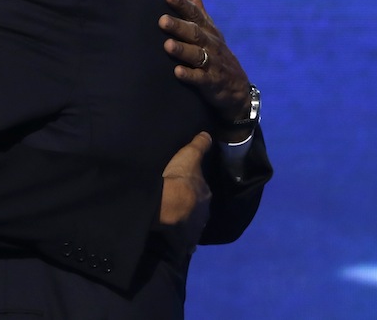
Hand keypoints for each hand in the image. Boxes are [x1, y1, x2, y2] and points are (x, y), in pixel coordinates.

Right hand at [158, 132, 211, 246]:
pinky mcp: (184, 242)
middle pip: (198, 208)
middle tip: (179, 202)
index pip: (201, 190)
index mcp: (205, 193)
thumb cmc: (178, 179)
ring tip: (175, 219)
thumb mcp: (189, 156)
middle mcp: (204, 212)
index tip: (186, 187)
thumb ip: (199, 145)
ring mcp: (195, 229)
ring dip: (185, 222)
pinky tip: (174, 238)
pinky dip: (181, 240)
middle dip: (191, 206)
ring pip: (191, 224)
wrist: (168, 205)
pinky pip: (184, 242)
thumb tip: (208, 135)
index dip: (194, 188)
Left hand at [160, 0, 250, 126]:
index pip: (195, 13)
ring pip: (197, 55)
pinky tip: (177, 73)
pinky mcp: (211, 83)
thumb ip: (192, 1)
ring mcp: (212, 64)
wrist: (236, 88)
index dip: (183, 4)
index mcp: (206, 29)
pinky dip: (190, 76)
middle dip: (179, 26)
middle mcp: (210, 44)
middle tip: (161, 20)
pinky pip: (201, 80)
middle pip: (195, 33)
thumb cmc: (213, 50)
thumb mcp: (206, 25)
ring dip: (183, 50)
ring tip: (167, 45)